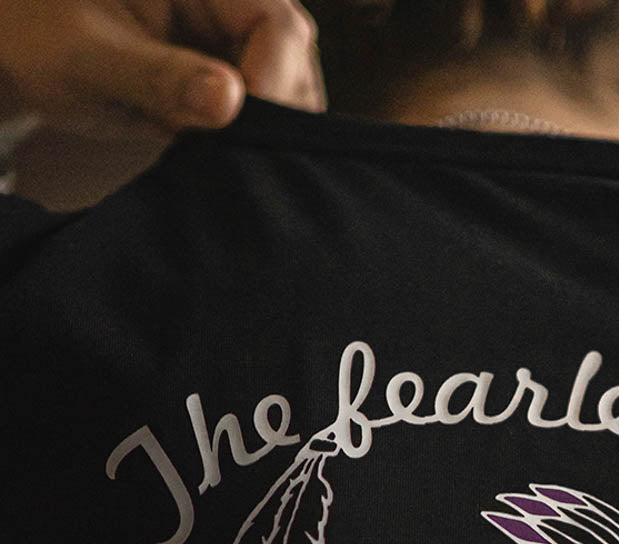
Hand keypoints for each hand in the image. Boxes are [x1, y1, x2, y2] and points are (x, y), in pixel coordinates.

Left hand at [0, 0, 324, 137]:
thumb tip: (228, 101)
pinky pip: (267, 111)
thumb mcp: (90, 58)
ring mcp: (234, 38)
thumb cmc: (39, 37)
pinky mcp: (231, 73)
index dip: (272, 83)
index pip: (276, 26)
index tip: (238, 131)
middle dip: (276, 112)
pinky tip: (220, 156)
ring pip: (291, 89)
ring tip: (218, 153)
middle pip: (295, 57)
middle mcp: (227, 0)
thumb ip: (158, 78)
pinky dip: (252, 140)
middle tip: (231, 153)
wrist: (20, 50)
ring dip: (266, 131)